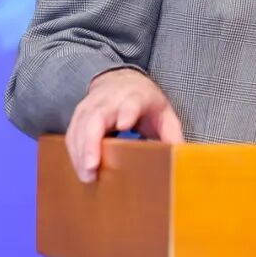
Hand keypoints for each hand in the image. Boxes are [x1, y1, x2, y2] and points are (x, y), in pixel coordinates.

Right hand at [65, 68, 184, 182]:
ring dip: (80, 152)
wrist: (122, 80)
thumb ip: (172, 134)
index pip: (130, 102)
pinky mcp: (80, 114)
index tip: (124, 124)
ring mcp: (92, 105)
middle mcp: (110, 99)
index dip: (127, 111)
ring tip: (86, 176)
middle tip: (92, 167)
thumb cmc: (145, 101)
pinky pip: (72, 132)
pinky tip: (79, 168)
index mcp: (136, 96)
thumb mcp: (164, 113)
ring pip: (80, 126)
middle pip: (96, 117)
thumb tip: (182, 159)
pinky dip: (74, 151)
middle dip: (92, 142)